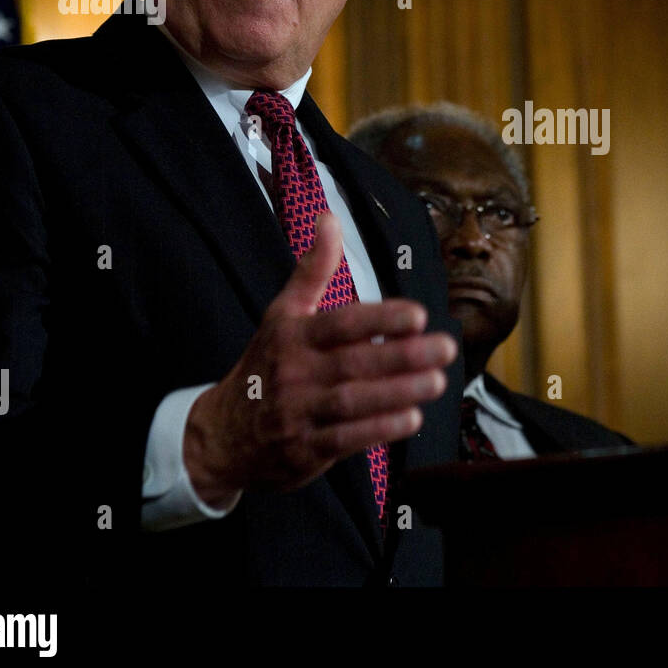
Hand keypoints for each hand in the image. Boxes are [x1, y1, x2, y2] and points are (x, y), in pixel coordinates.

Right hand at [184, 211, 455, 504]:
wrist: (221, 435)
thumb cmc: (265, 365)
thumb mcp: (282, 314)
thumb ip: (312, 270)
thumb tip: (329, 218)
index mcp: (293, 335)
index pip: (341, 324)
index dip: (380, 319)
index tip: (418, 315)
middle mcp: (295, 373)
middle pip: (354, 363)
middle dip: (404, 356)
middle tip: (446, 347)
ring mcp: (299, 413)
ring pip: (354, 402)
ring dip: (399, 392)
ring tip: (437, 380)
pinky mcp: (306, 450)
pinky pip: (347, 439)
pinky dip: (380, 430)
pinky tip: (412, 417)